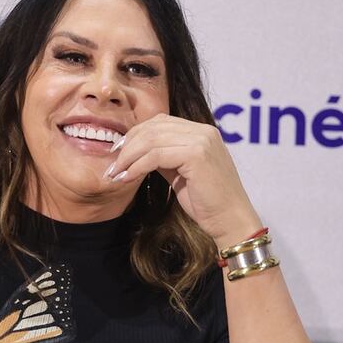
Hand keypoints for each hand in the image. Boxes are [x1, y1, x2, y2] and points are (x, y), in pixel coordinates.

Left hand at [108, 113, 261, 246]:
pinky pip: (155, 155)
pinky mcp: (197, 154)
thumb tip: (135, 152)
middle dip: (128, 145)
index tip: (118, 152)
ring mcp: (202, 140)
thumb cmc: (206, 201)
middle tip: (113, 165)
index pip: (160, 122)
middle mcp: (203, 131)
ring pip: (151, 140)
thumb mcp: (180, 173)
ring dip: (128, 157)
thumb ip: (163, 158)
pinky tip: (127, 177)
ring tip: (116, 173)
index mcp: (201, 132)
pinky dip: (137, 166)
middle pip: (153, 128)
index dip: (135, 134)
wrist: (229, 220)